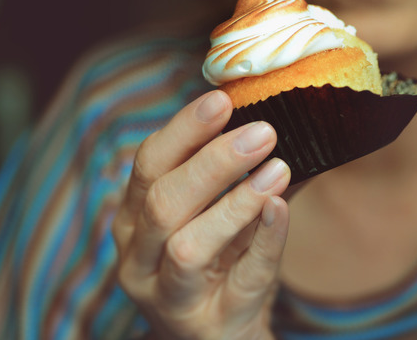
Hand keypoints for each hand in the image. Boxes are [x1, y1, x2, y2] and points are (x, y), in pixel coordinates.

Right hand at [111, 90, 290, 339]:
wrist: (222, 336)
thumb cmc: (218, 263)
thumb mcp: (210, 215)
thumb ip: (224, 176)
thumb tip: (263, 118)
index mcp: (135, 221)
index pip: (148, 166)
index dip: (184, 130)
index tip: (221, 100)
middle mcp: (140, 260)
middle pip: (163, 202)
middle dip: (213, 161)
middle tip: (262, 131)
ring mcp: (170, 297)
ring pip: (189, 246)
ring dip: (236, 202)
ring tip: (278, 169)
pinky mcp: (211, 323)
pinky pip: (241, 280)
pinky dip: (264, 241)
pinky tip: (282, 208)